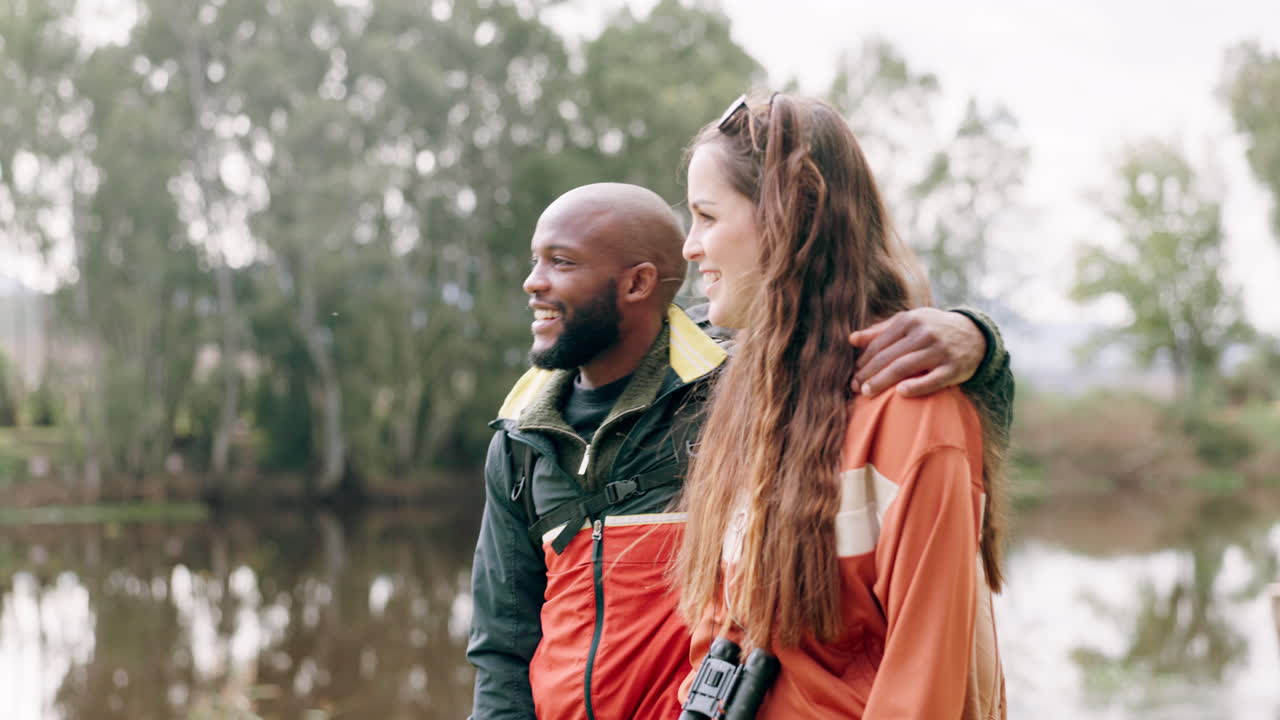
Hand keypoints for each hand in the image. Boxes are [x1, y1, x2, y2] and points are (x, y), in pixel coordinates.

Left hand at [848, 308, 986, 397]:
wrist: (976, 335)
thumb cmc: (933, 329)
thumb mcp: (909, 322)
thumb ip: (880, 331)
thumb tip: (851, 339)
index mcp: (910, 320)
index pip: (880, 344)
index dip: (864, 361)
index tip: (853, 375)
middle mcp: (924, 333)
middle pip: (888, 357)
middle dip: (868, 373)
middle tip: (855, 387)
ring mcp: (940, 350)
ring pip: (905, 367)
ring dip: (882, 381)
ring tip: (867, 393)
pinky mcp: (954, 368)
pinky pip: (933, 380)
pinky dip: (917, 386)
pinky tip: (900, 393)